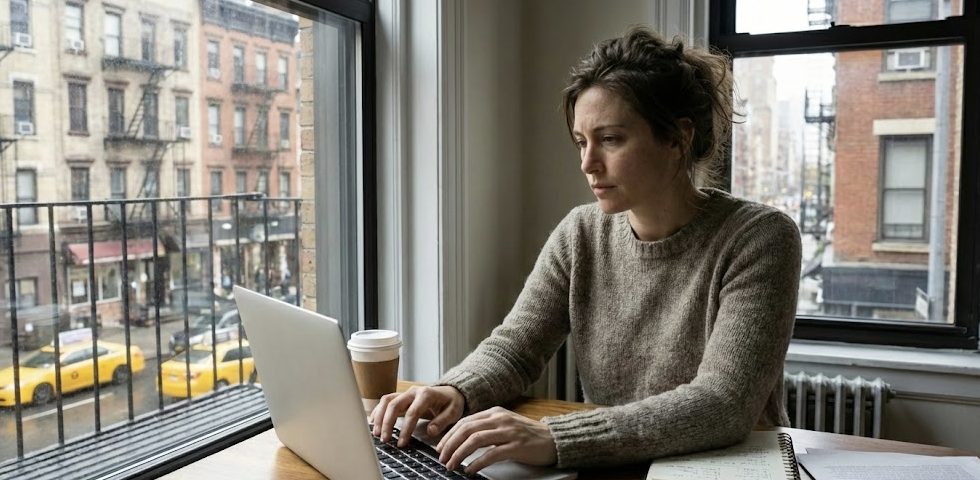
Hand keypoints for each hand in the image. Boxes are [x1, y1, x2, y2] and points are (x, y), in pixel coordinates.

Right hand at [370, 385, 464, 447]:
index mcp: (426, 394)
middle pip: (394, 404)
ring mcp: (406, 393)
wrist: (450, 392)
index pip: (412, 412)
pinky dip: (378, 411)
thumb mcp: (453, 412)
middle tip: (384, 440)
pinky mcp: (401, 397)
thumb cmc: (451, 403)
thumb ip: (442, 421)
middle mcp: (413, 392)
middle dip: (387, 423)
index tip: (401, 443)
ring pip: (387, 401)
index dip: (405, 428)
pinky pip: (386, 401)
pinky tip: (374, 422)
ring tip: (376, 433)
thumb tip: (430, 431)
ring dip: (380, 417)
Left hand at [436, 406, 557, 473]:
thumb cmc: (527, 435)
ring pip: (475, 440)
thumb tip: (461, 438)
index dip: (449, 435)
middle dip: (450, 444)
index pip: (465, 421)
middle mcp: (500, 419)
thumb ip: (486, 427)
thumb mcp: (504, 425)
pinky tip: (469, 469)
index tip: (440, 447)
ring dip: (459, 453)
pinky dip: (477, 462)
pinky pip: (491, 454)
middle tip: (442, 458)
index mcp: (495, 412)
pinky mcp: (516, 446)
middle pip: (466, 429)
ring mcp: (509, 431)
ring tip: (451, 465)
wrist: (552, 439)